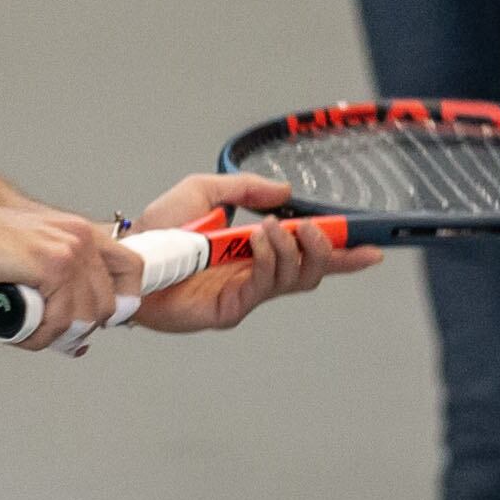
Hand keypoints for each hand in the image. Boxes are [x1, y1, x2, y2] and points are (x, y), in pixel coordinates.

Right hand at [0, 205, 123, 348]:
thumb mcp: (28, 261)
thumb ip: (58, 292)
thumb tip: (79, 341)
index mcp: (79, 231)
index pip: (132, 270)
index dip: (122, 303)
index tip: (98, 322)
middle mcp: (80, 237)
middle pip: (107, 306)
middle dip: (77, 329)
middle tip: (47, 333)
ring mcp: (68, 251)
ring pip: (84, 318)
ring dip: (54, 336)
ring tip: (26, 329)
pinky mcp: (51, 266)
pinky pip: (60, 320)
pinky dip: (39, 336)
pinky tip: (19, 329)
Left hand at [127, 179, 382, 335]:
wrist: (127, 255)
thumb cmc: (160, 228)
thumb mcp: (204, 192)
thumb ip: (244, 190)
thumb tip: (285, 192)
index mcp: (256, 250)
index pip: (308, 254)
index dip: (342, 253)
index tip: (372, 246)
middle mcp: (256, 275)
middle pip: (311, 272)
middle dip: (323, 250)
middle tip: (312, 228)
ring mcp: (245, 294)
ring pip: (293, 280)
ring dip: (290, 251)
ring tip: (273, 230)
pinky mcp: (229, 309)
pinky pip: (263, 288)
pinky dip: (268, 261)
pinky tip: (257, 242)